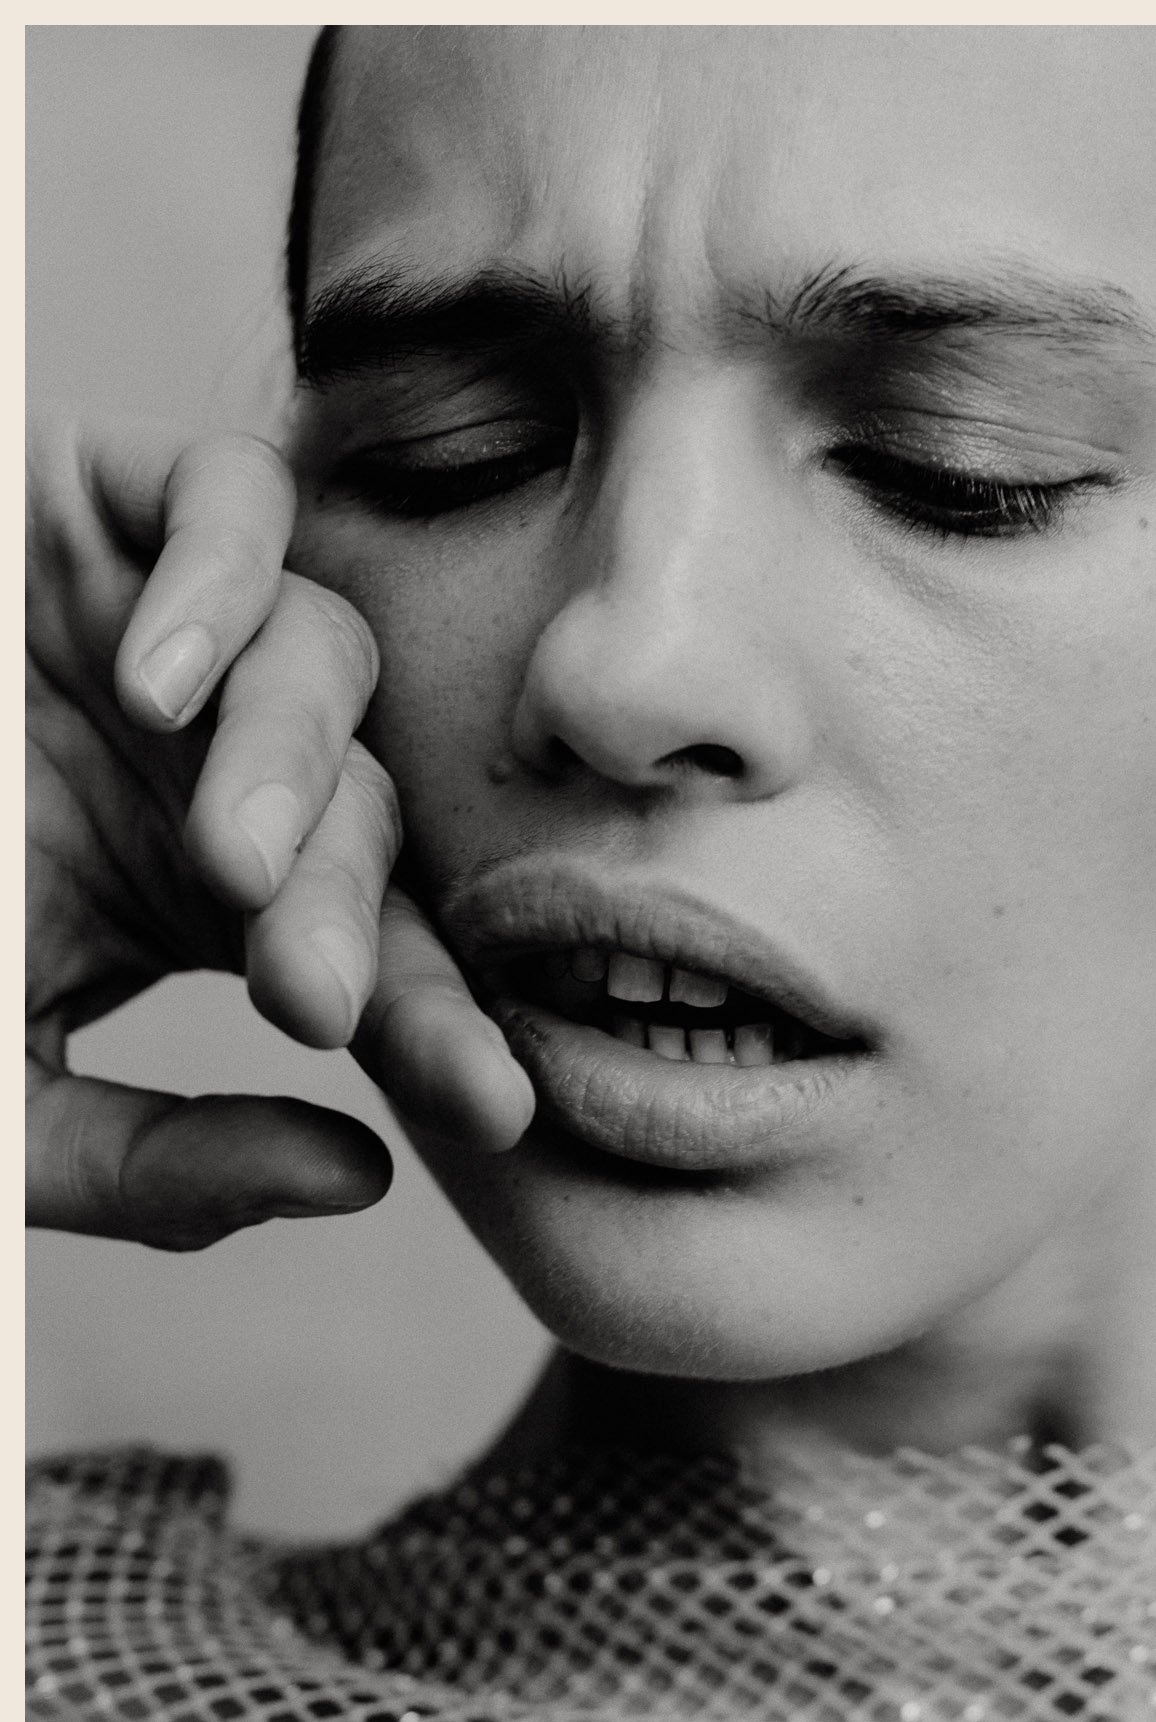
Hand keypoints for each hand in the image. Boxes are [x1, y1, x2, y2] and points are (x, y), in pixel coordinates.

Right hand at [27, 417, 533, 1250]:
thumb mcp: (1, 1092)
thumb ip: (154, 1162)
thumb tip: (363, 1177)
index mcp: (219, 895)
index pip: (373, 953)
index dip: (439, 1026)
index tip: (495, 1110)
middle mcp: (223, 757)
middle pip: (363, 817)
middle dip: (347, 914)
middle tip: (310, 997)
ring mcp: (174, 627)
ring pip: (324, 663)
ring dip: (290, 767)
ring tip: (227, 864)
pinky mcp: (106, 502)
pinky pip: (231, 499)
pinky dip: (220, 577)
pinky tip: (161, 681)